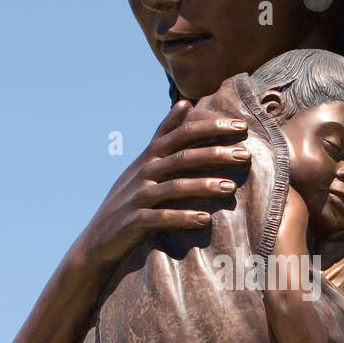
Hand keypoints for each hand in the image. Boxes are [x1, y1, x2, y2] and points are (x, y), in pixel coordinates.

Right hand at [76, 92, 249, 267]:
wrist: (98, 239)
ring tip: (230, 188)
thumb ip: (164, 134)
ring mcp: (138, 196)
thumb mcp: (145, 162)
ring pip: (174, 187)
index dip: (211, 127)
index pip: (183, 133)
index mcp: (150, 156)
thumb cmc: (130, 197)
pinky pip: (161, 218)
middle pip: (182, 157)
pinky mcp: (134, 221)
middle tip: (245, 155)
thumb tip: (185, 103)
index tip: (242, 124)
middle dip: (214, 154)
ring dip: (203, 186)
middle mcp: (143, 172)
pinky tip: (205, 220)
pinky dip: (183, 218)